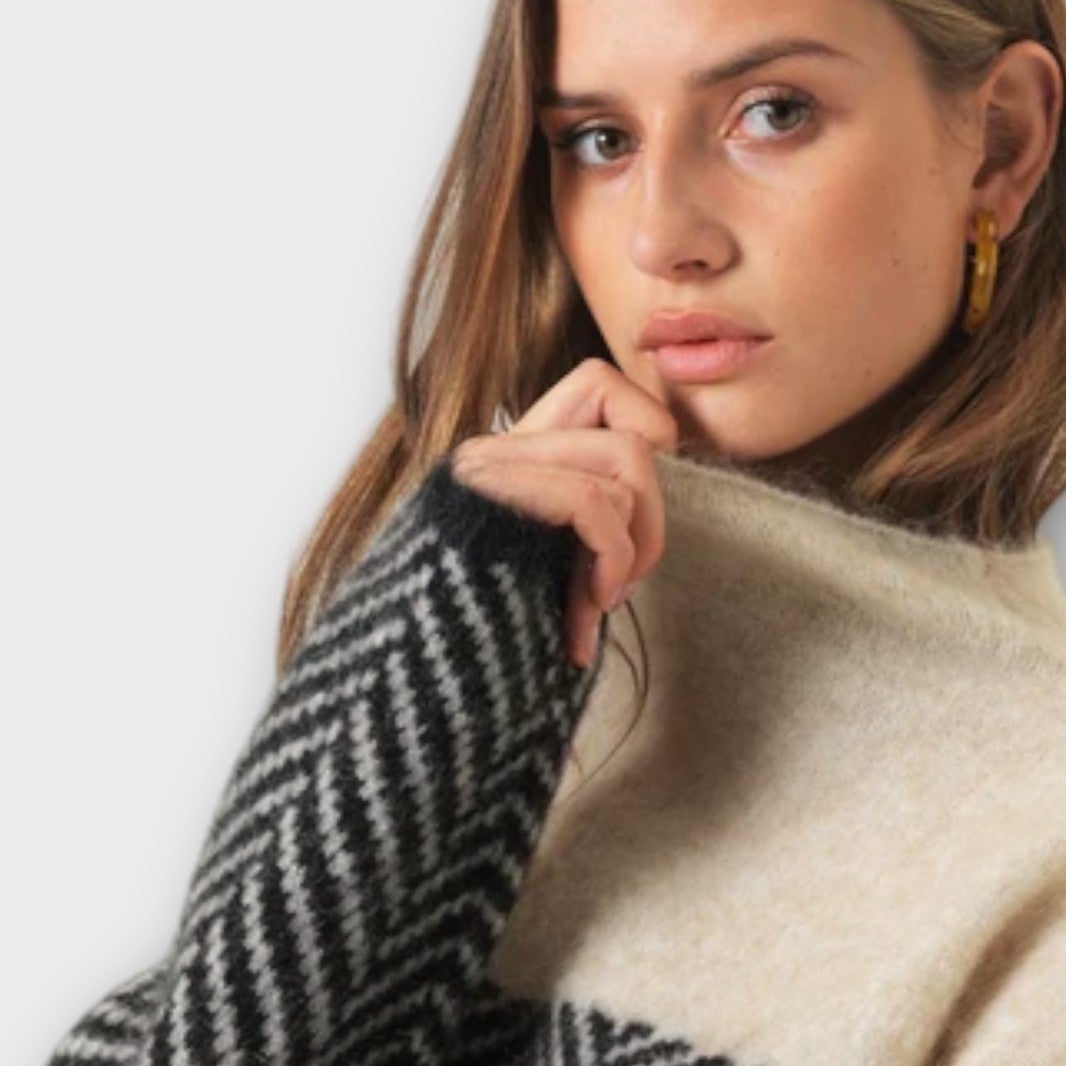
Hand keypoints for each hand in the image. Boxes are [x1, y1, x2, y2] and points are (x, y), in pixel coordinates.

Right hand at [448, 358, 680, 667]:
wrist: (413, 681)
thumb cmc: (486, 645)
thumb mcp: (552, 576)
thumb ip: (591, 531)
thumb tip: (653, 521)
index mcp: (514, 460)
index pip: (600, 384)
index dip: (646, 433)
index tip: (636, 522)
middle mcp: (499, 450)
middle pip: (633, 431)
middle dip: (653, 516)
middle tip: (620, 586)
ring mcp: (491, 466)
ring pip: (627, 459)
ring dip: (635, 545)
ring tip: (599, 603)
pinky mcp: (487, 492)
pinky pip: (595, 500)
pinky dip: (613, 559)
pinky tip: (587, 612)